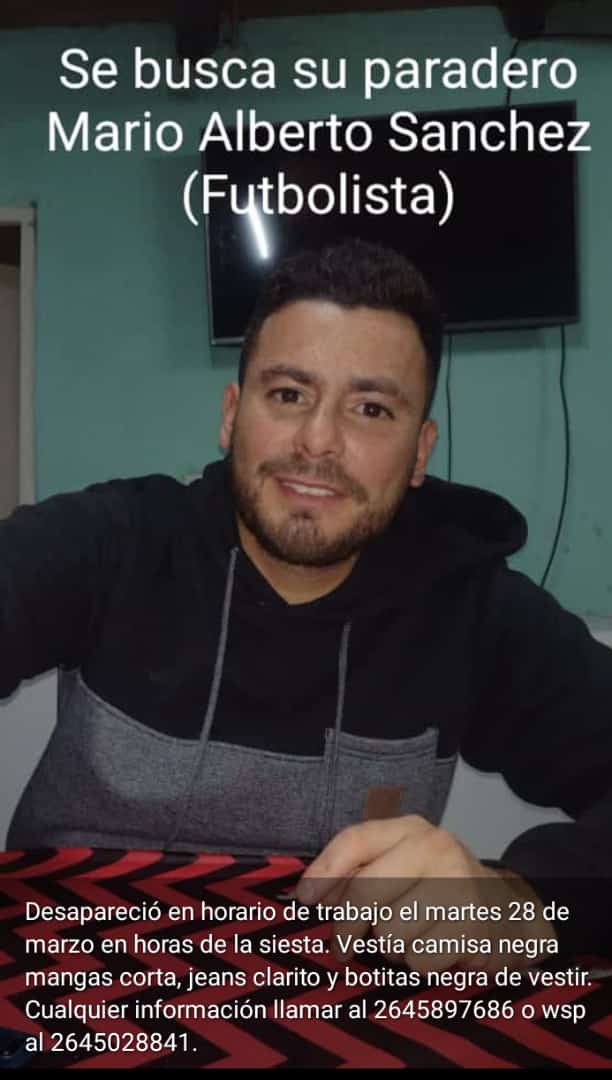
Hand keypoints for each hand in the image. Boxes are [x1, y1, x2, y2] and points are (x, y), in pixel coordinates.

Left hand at [295, 815, 556, 973]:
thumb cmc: (440, 889)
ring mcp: (458, 884)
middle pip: (366, 892)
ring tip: (414, 936)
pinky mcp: (473, 925)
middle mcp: (436, 847)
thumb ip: (360, 872)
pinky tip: (437, 948)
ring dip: (393, 948)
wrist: (509, 912)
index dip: (324, 871)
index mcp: (411, 829)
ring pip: (391, 933)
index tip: (304, 900)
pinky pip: (419, 959)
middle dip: (347, 927)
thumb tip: (311, 896)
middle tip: (343, 946)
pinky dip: (420, 963)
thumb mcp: (403, 866)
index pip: (356, 840)